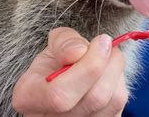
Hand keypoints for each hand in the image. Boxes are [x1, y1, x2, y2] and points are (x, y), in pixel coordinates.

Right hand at [12, 27, 127, 115]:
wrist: (63, 80)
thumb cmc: (56, 63)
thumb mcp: (51, 45)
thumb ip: (63, 42)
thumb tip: (80, 50)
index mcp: (28, 97)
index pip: (60, 94)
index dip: (88, 67)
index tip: (100, 40)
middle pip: (93, 98)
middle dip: (108, 64)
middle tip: (108, 44)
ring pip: (111, 102)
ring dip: (117, 71)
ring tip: (109, 56)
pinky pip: (118, 107)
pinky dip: (119, 84)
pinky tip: (109, 74)